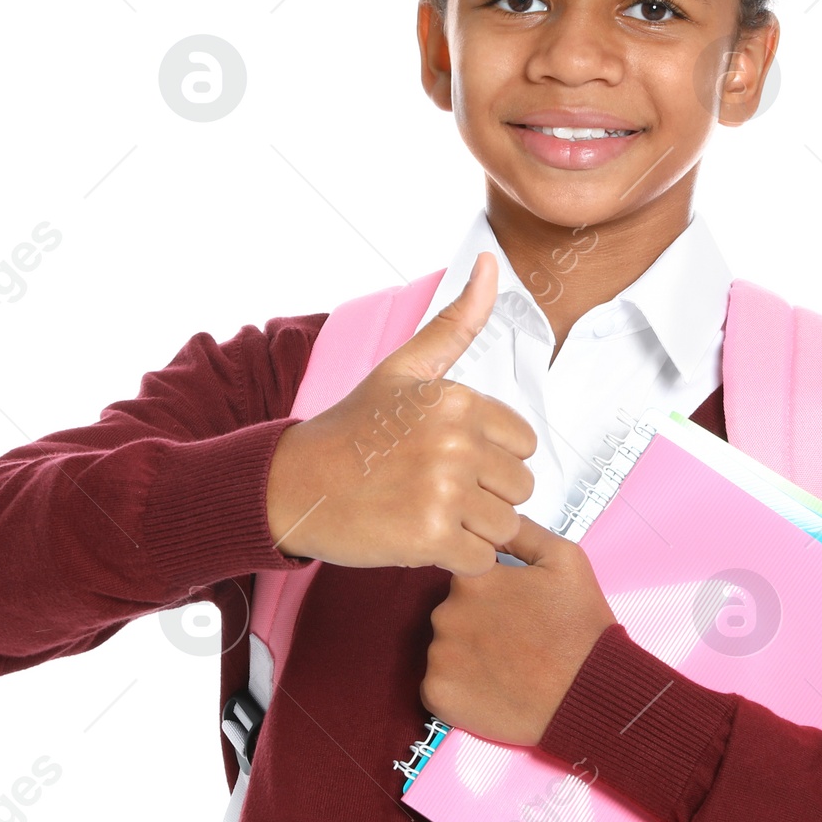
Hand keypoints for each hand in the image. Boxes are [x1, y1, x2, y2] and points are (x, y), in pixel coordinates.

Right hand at [264, 253, 538, 575]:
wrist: (296, 484)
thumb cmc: (353, 428)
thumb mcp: (405, 367)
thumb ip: (456, 321)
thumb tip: (488, 263)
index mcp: (458, 400)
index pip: (525, 444)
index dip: (492, 456)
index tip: (449, 456)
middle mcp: (456, 442)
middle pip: (520, 487)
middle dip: (485, 495)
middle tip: (435, 487)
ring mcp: (444, 491)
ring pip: (505, 525)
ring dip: (472, 528)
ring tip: (428, 510)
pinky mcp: (430, 537)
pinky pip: (480, 558)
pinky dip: (457, 557)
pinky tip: (421, 535)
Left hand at [421, 516, 615, 744]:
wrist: (590, 694)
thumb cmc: (580, 627)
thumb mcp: (564, 559)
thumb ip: (521, 532)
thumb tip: (495, 519)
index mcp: (471, 578)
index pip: (464, 577)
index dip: (491, 594)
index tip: (515, 611)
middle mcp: (446, 613)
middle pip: (453, 613)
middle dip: (477, 624)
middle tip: (516, 641)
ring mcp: (438, 657)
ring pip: (444, 648)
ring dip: (467, 655)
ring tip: (508, 667)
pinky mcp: (438, 695)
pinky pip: (438, 684)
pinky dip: (458, 688)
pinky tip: (492, 689)